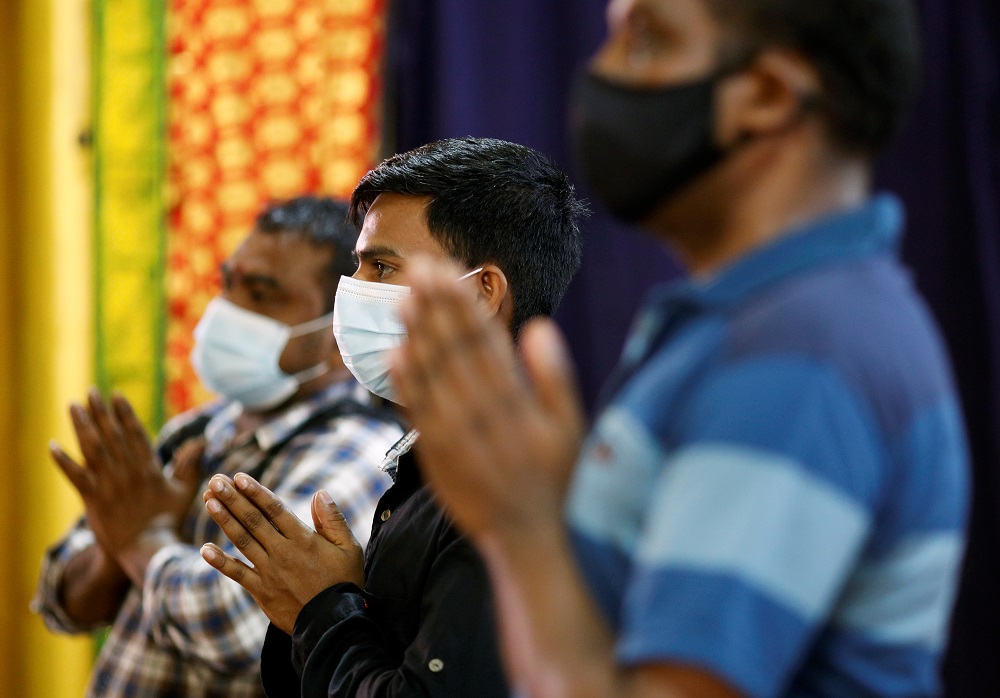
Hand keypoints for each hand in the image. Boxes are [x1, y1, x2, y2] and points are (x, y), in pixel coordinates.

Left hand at [49, 389, 203, 563]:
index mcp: (150, 468)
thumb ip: (190, 464)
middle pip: (112, 435)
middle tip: (91, 392)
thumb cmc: (168, 521)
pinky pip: (75, 477)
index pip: (136, 434)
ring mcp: (110, 485)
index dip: (125, 414)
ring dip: (82, 426)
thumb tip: (201, 441)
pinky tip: (53, 446)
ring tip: (73, 406)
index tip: (116, 395)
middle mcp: (128, 472)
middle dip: (101, 412)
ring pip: (93, 449)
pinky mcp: (94, 500)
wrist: (148, 549)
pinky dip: (63, 461)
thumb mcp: (184, 491)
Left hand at [200, 473, 364, 633]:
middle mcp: (282, 552)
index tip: (239, 477)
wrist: (333, 623)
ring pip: (242, 541)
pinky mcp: (262, 591)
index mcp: (303, 539)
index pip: (275, 509)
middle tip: (216, 481)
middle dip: (233, 498)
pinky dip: (221, 562)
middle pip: (253, 520)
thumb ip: (333, 520)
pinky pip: (238, 574)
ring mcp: (269, 572)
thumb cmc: (344, 582)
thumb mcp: (348, 548)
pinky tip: (205, 549)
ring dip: (224, 520)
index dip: (256, 491)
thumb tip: (320, 493)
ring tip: (208, 501)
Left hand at [389, 258, 586, 541]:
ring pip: (428, 373)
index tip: (446, 269)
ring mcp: (452, 434)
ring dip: (414, 333)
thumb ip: (553, 377)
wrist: (528, 537)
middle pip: (449, 347)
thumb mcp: (570, 428)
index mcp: (512, 400)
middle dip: (433, 305)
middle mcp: (478, 413)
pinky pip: (415, 410)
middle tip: (418, 266)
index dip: (460, 303)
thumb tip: (536, 327)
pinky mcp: (435, 454)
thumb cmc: (556, 479)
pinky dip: (404, 381)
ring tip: (404, 296)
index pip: (480, 339)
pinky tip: (395, 352)